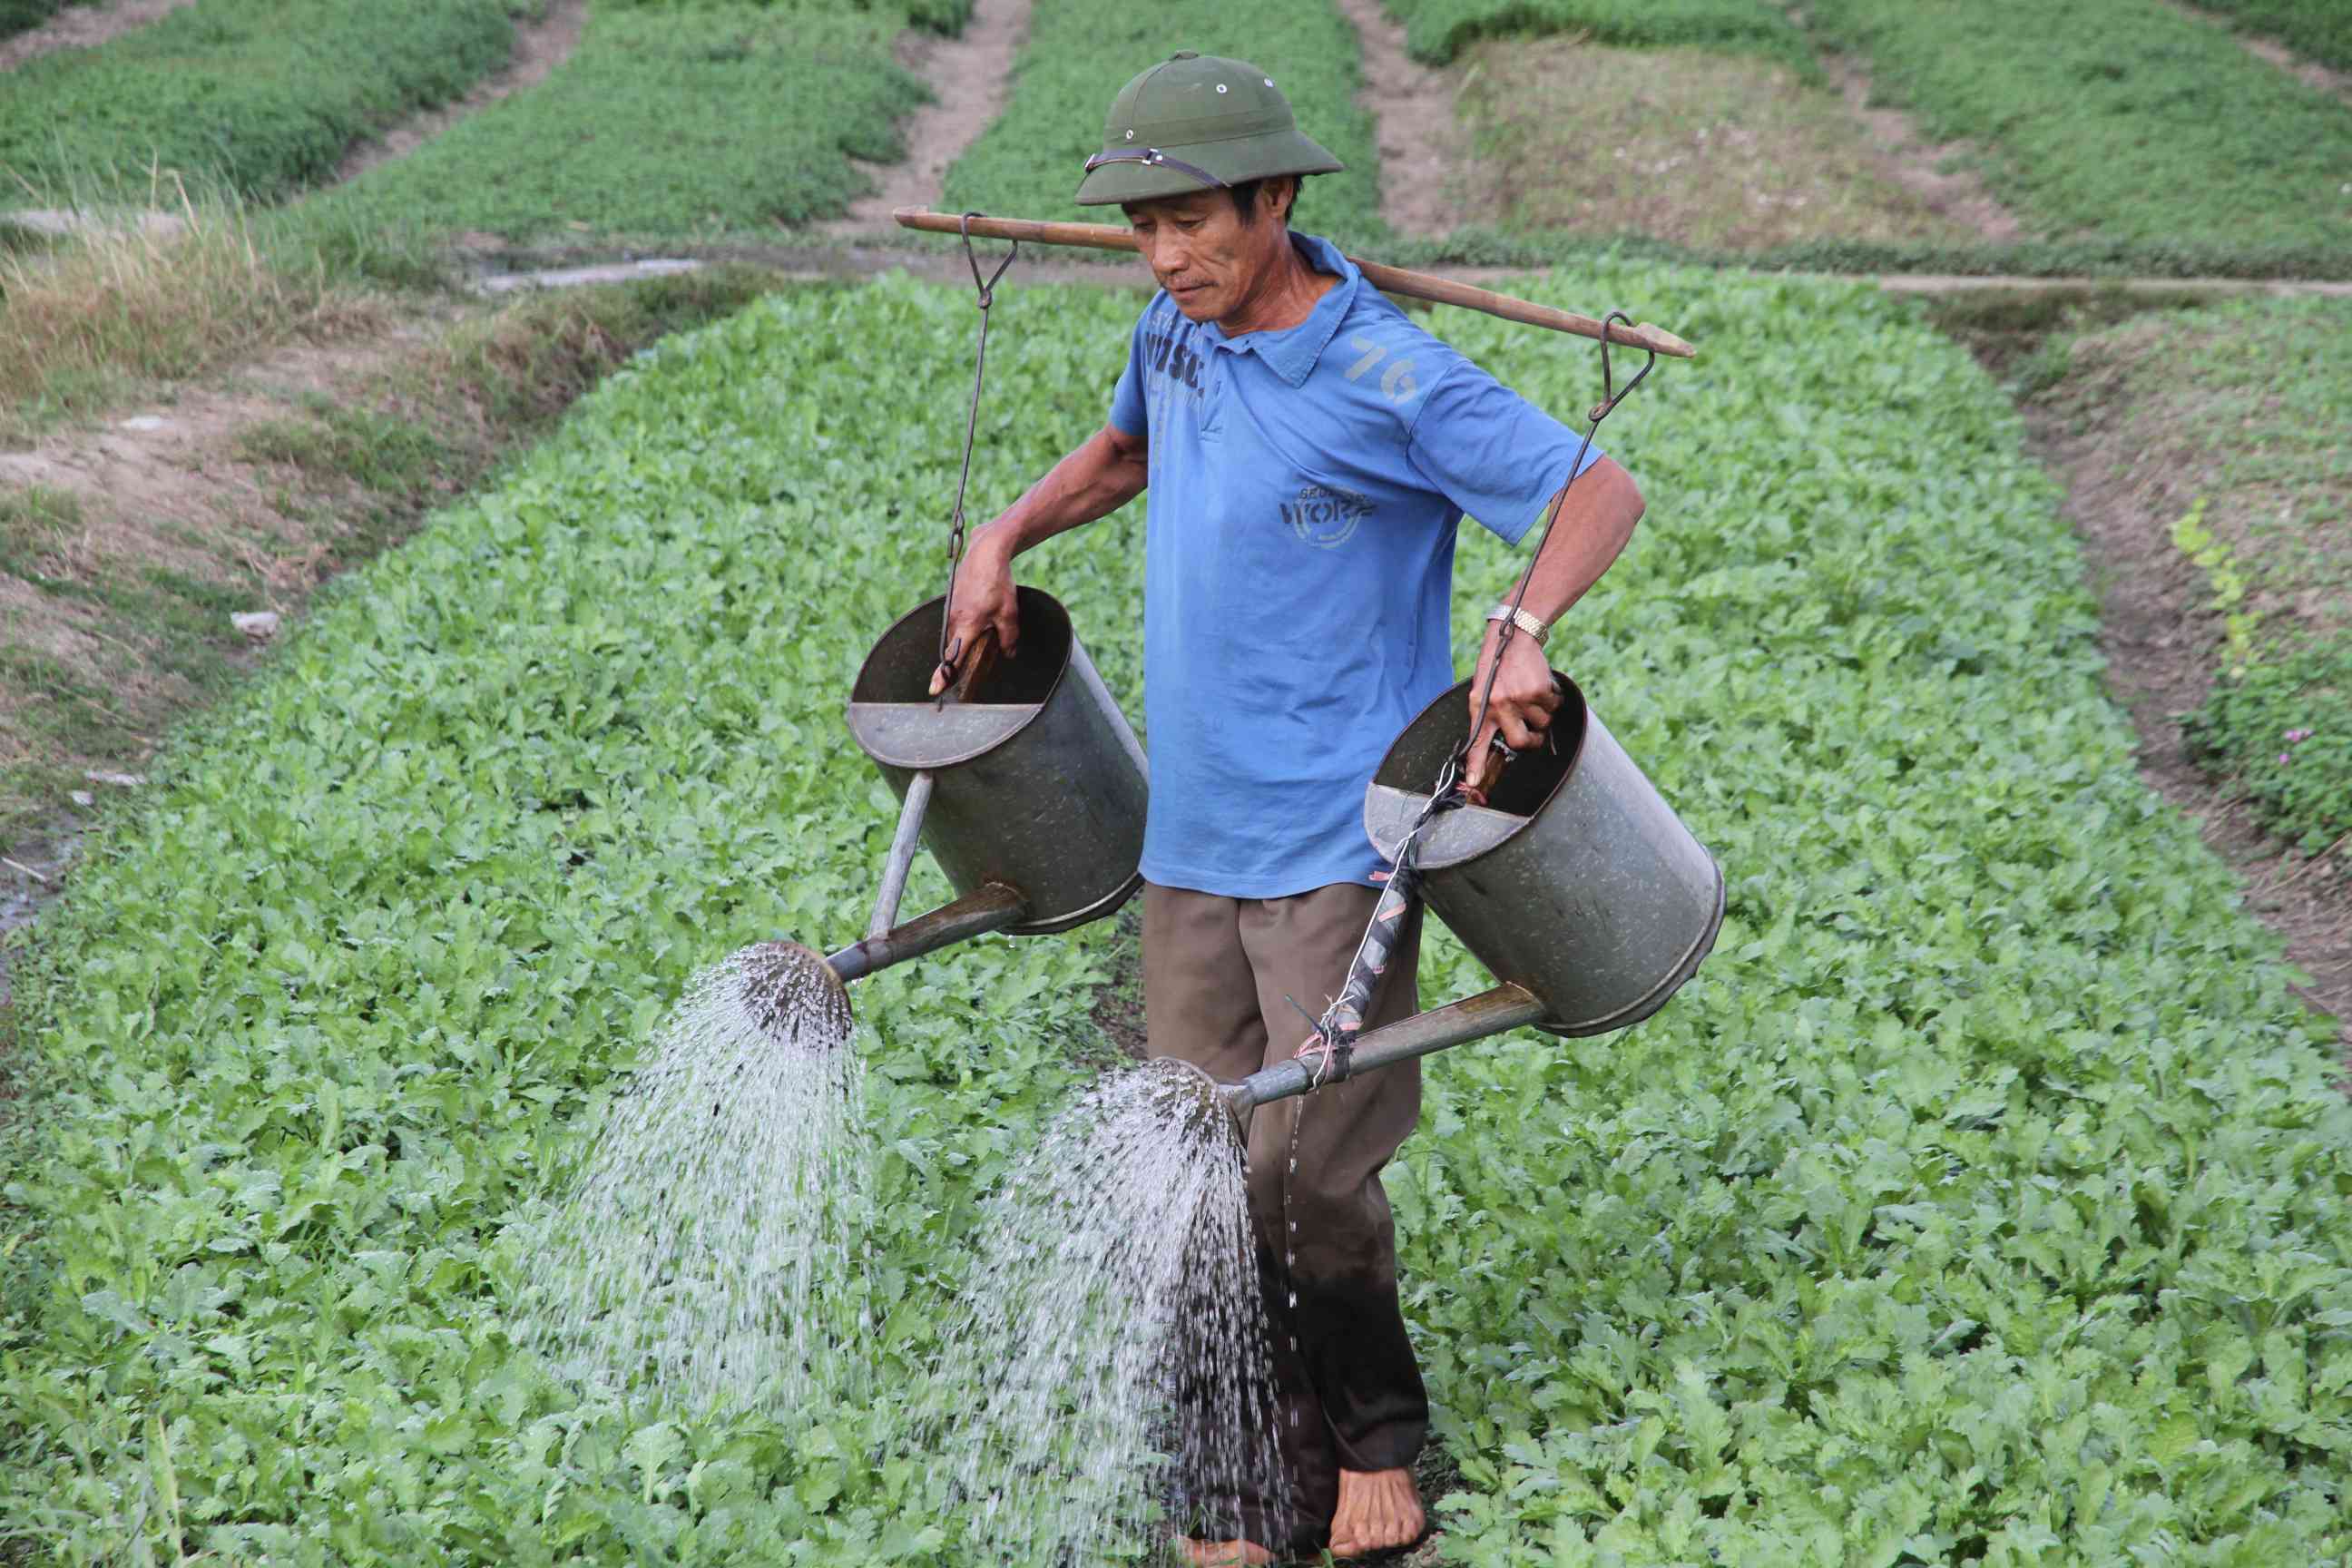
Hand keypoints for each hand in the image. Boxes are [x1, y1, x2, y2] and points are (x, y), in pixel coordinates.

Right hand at [929, 532, 1020, 695]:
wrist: (985, 552)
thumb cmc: (998, 582)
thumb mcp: (1009, 614)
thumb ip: (1008, 638)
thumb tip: (1009, 654)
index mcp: (967, 625)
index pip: (952, 657)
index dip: (943, 676)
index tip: (934, 690)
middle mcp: (954, 619)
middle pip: (953, 647)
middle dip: (960, 657)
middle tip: (969, 665)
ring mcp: (951, 608)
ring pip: (956, 633)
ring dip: (966, 637)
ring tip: (985, 625)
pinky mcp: (952, 599)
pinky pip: (957, 620)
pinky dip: (966, 623)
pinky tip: (982, 611)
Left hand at [1464, 621, 1559, 798]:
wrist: (1513, 638)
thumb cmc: (1497, 669)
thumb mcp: (1483, 691)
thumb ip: (1489, 716)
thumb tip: (1499, 743)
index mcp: (1481, 708)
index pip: (1477, 742)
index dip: (1476, 764)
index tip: (1475, 781)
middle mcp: (1499, 706)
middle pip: (1521, 743)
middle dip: (1532, 741)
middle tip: (1533, 733)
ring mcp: (1519, 699)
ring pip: (1542, 724)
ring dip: (1543, 713)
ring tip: (1532, 695)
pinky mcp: (1538, 690)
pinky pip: (1554, 706)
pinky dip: (1553, 698)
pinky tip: (1541, 684)